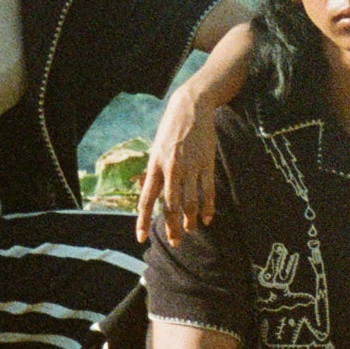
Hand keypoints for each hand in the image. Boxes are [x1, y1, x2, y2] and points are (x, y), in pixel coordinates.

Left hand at [136, 83, 218, 245]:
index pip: (146, 199)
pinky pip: (208, 191)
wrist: (191, 106)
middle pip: (170, 206)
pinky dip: (208, 207)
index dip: (142, 220)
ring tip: (190, 229)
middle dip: (172, 227)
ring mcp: (190, 166)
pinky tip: (208, 218)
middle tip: (175, 242)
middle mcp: (171, 168)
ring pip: (190, 202)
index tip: (141, 238)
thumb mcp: (156, 148)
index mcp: (155, 165)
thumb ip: (154, 172)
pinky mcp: (207, 163)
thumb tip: (148, 193)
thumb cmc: (171, 129)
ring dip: (190, 220)